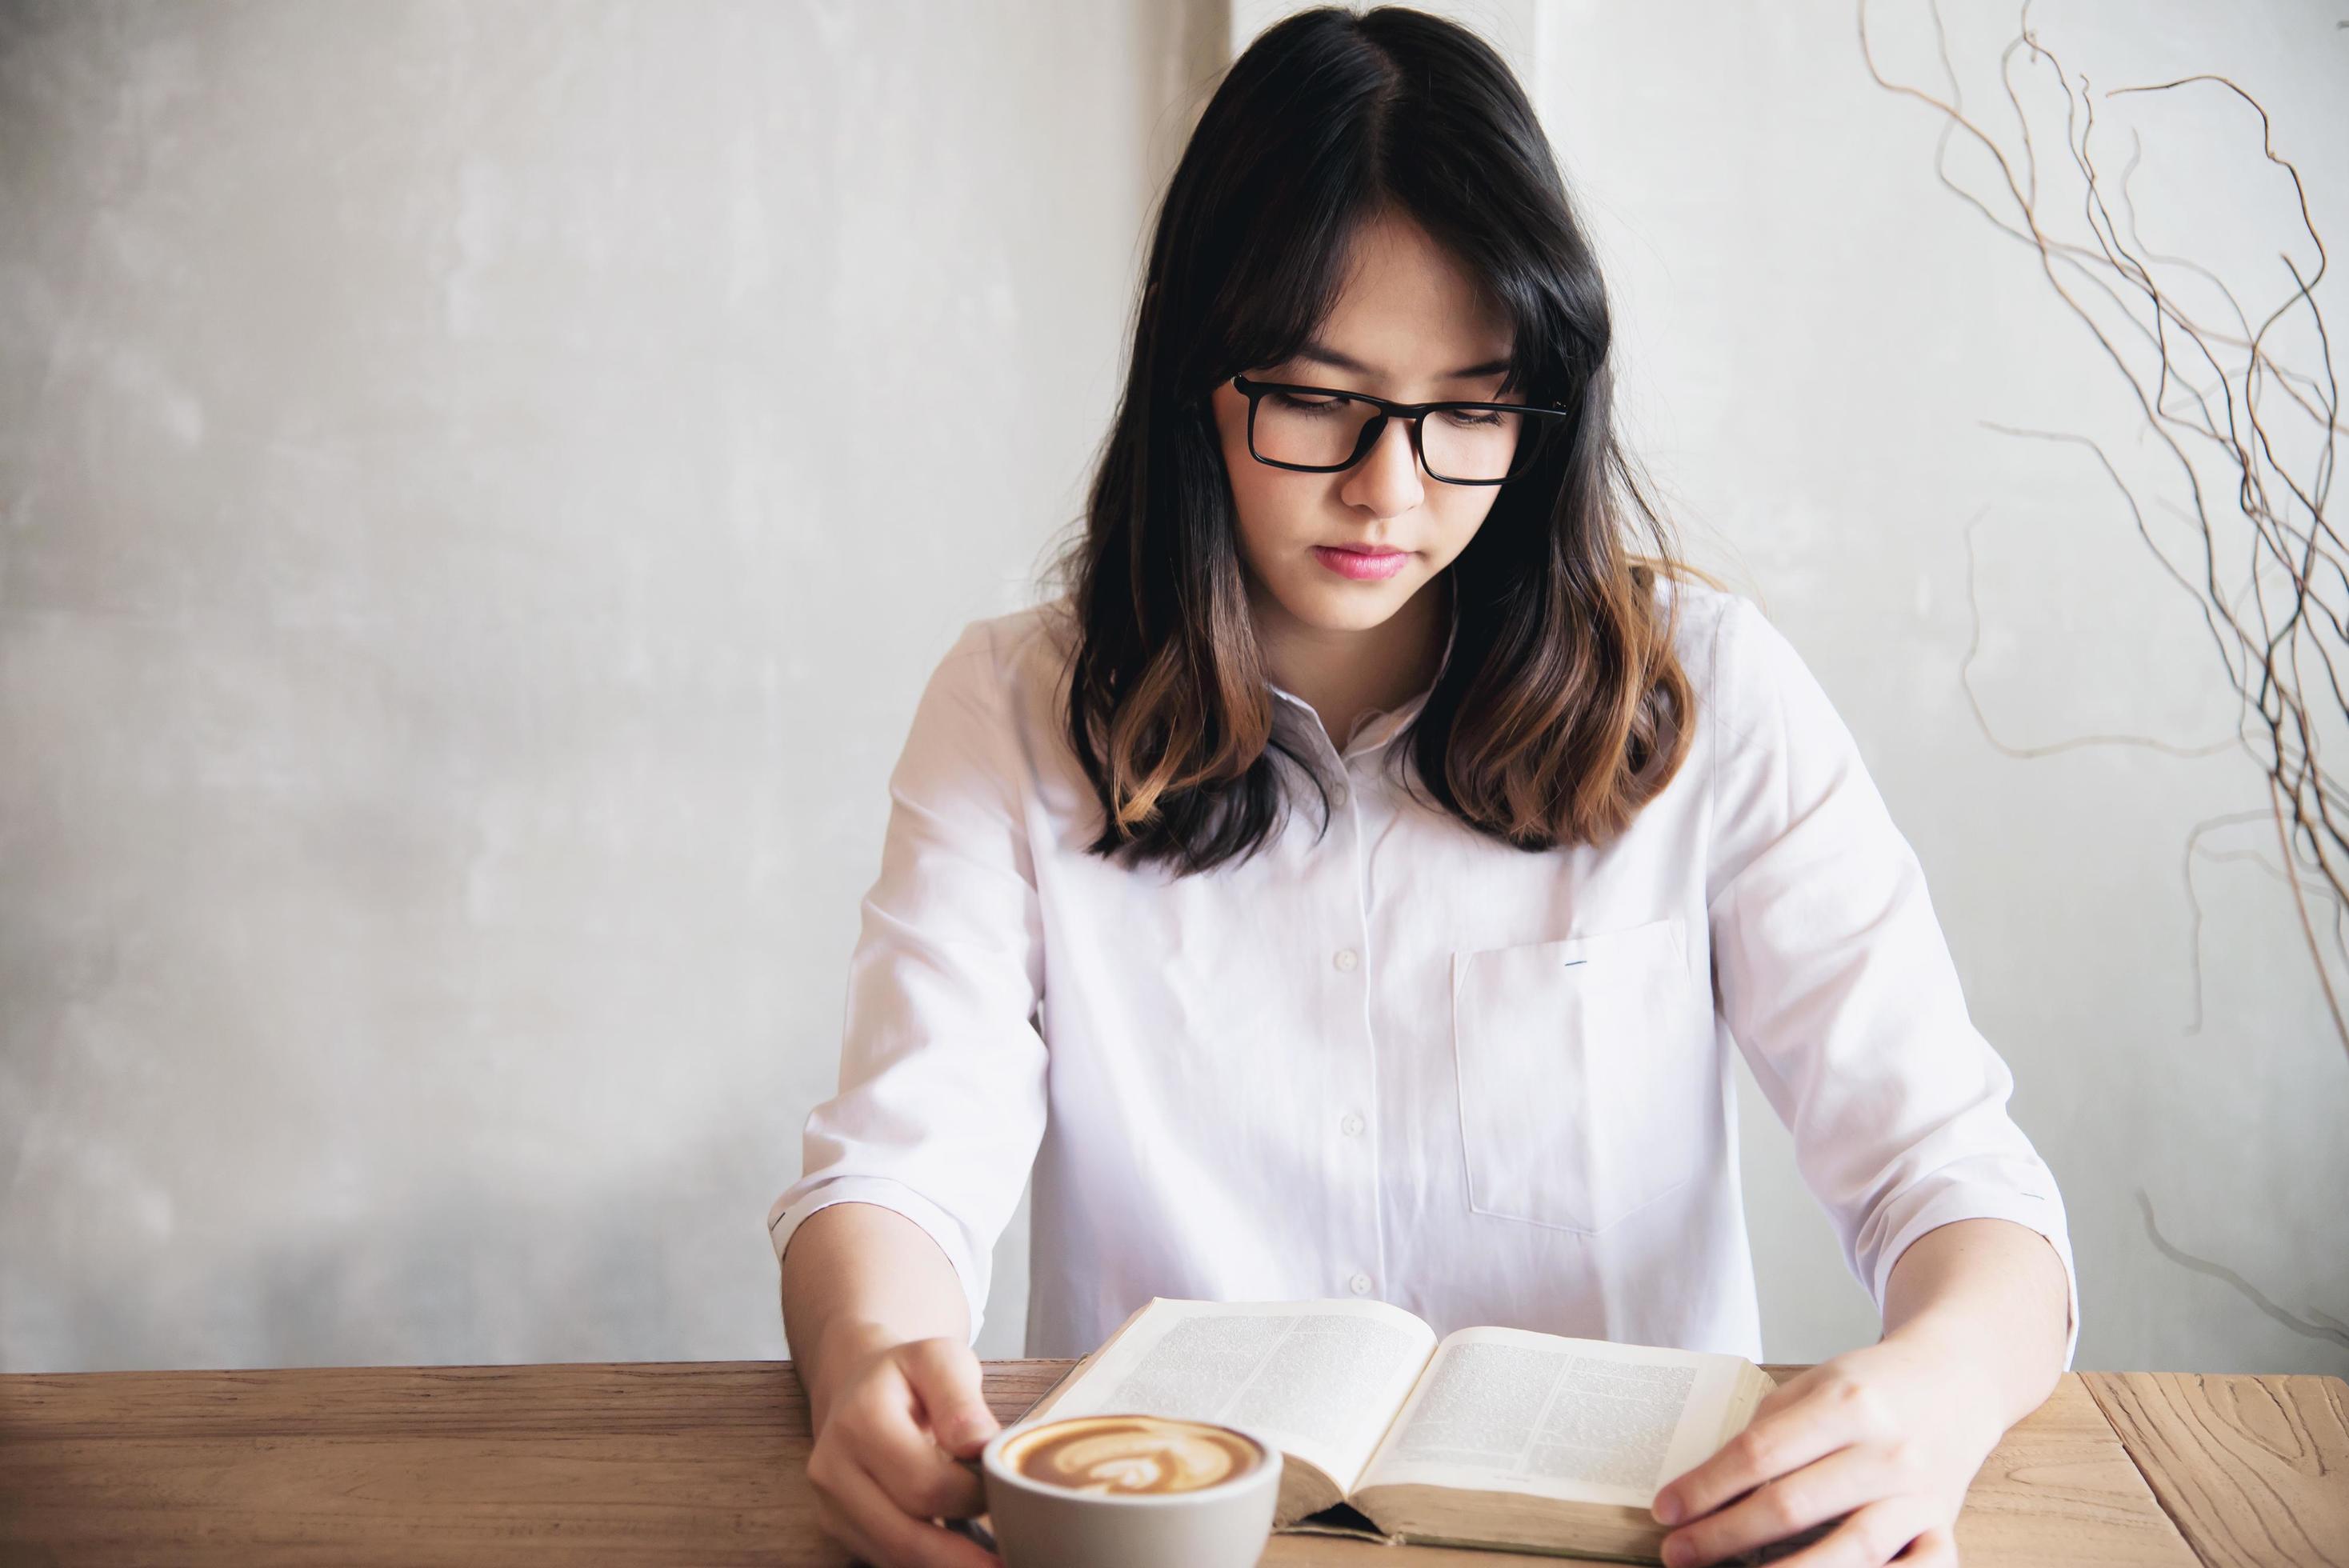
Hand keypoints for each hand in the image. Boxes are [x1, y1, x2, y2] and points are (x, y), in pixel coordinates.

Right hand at [805, 1334, 1004, 1566]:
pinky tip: (960, 1557)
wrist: (858, 1384)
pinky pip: (887, 1560)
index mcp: (861, 1420)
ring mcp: (829, 1504)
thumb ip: (961, 1399)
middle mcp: (833, 1468)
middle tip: (1010, 1549)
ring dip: (948, 1565)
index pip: (926, 1484)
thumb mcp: (940, 1360)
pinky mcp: (836, 1528)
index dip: (973, 1496)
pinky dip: (928, 1563)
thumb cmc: (907, 1376)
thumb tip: (980, 1444)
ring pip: (896, 1559)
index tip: (1003, 1488)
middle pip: (907, 1536)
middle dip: (965, 1550)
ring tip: (993, 1562)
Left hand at [1647, 1335, 2007, 1566]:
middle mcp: (1887, 1450)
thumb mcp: (1816, 1384)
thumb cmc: (1872, 1387)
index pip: (1760, 1454)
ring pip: (1850, 1551)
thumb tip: (1707, 1487)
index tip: (1666, 1510)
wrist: (1957, 1380)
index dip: (1706, 1487)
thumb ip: (1769, 1430)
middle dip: (1724, 1536)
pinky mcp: (1944, 1525)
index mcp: (1845, 1403)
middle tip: (1678, 1553)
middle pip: (1792, 1506)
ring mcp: (1920, 1494)